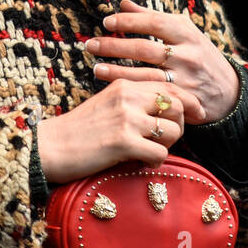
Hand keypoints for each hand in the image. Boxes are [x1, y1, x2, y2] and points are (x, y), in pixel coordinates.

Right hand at [36, 76, 205, 184]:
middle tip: (163, 139)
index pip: (169, 86)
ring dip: (167, 145)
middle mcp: (128, 97)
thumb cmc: (78, 131)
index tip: (198, 113)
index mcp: (124, 85)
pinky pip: (160, 152)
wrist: (50, 147)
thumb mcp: (106, 105)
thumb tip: (165, 109)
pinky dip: (155, 161)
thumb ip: (133, 102)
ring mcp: (126, 118)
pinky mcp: (123, 141)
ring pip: (173, 130)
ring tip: (148, 151)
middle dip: (178, 126)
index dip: (189, 100)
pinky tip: (140, 162)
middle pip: (177, 107)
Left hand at [87, 0, 241, 123]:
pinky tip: (115, 87)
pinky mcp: (183, 99)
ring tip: (96, 67)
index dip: (128, 21)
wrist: (229, 91)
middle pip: (145, 48)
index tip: (106, 22)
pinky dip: (132, 89)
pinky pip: (152, 94)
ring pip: (145, 74)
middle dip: (115, 45)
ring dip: (117, 70)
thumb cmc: (199, 55)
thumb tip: (124, 3)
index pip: (153, 22)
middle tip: (91, 44)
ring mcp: (185, 78)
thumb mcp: (183, 32)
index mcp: (186, 32)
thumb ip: (153, 18)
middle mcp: (187, 53)